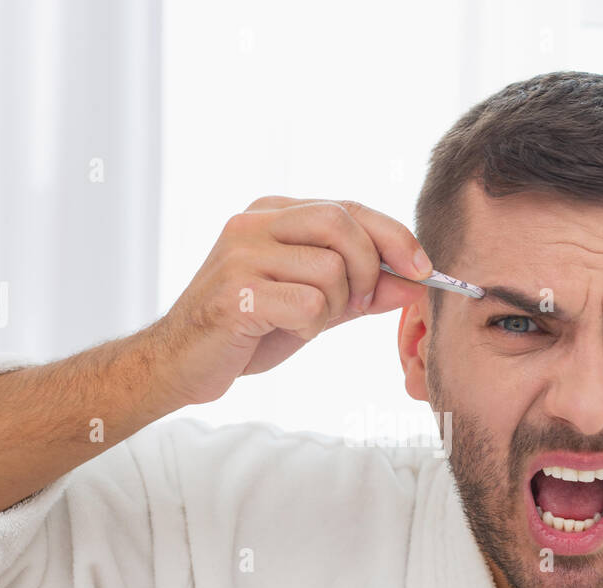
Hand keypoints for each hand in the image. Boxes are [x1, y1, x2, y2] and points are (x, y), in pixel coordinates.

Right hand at [154, 196, 433, 405]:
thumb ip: (359, 291)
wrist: (181, 364)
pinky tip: (286, 332)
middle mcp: (253, 224)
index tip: (421, 268)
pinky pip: (307, 304)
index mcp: (272, 215)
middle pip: (342, 224)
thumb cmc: (247, 332)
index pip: (348, 208)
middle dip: (369, 268)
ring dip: (332, 307)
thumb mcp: (313, 306)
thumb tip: (413, 283)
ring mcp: (240, 255)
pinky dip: (311, 326)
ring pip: (329, 268)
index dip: (393, 236)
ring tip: (305, 322)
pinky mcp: (234, 293)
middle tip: (358, 303)